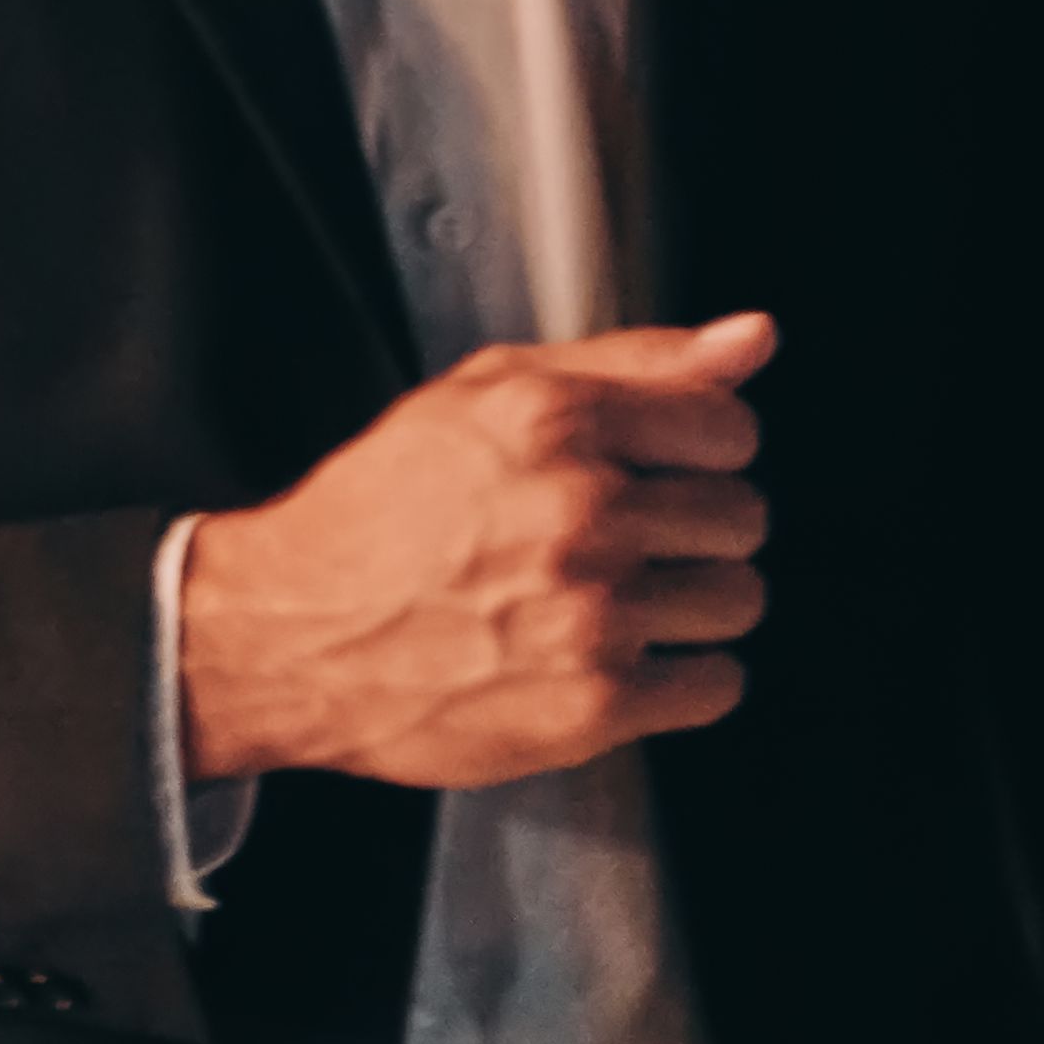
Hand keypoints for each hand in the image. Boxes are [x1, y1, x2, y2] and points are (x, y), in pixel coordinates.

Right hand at [177, 316, 775, 787]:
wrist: (291, 636)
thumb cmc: (380, 513)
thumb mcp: (484, 395)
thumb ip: (628, 361)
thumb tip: (752, 338)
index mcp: (555, 422)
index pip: (728, 427)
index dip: (698, 449)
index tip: (659, 469)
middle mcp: (580, 513)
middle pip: (742, 515)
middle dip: (695, 526)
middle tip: (627, 539)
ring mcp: (591, 615)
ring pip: (739, 600)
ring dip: (694, 602)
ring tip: (622, 600)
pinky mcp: (593, 706)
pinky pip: (715, 686)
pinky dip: (683, 677)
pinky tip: (621, 656)